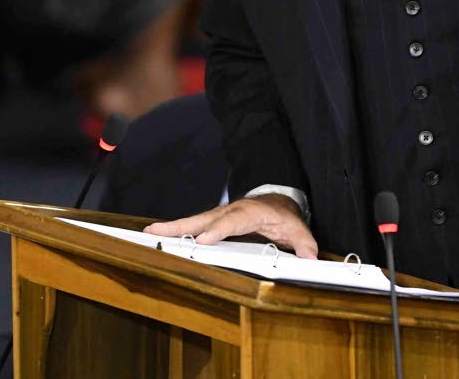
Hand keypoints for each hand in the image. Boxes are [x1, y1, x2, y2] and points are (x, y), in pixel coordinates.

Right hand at [144, 193, 317, 257]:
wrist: (277, 199)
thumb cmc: (284, 216)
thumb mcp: (297, 228)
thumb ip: (304, 243)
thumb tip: (310, 258)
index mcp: (251, 212)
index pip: (233, 221)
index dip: (218, 230)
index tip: (203, 241)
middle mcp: (231, 211)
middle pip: (205, 218)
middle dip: (183, 225)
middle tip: (158, 230)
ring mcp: (220, 215)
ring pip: (194, 221)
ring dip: (172, 227)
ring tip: (148, 233)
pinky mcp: (214, 221)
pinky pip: (194, 226)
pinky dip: (176, 230)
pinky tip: (158, 235)